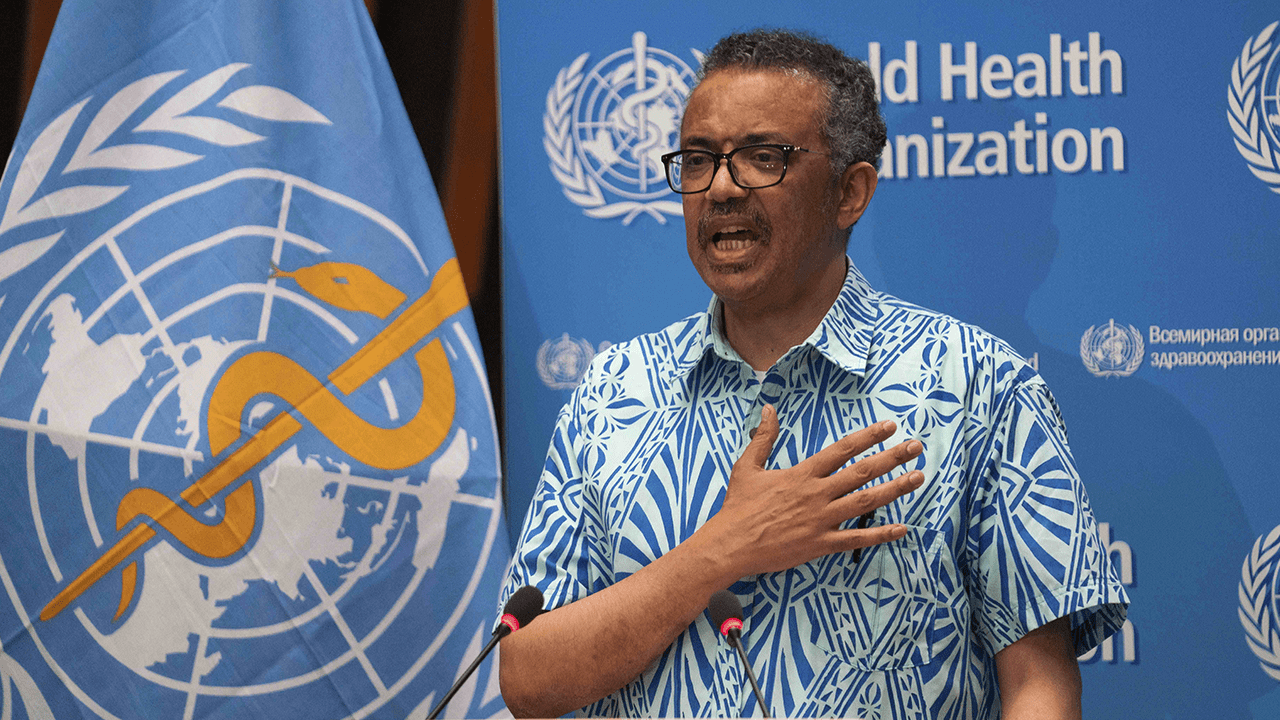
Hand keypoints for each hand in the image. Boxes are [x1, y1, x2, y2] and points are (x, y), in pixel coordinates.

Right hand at [702, 404, 924, 576]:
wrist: (730, 544)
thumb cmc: (738, 506)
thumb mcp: (747, 466)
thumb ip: (763, 438)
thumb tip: (768, 409)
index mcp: (802, 474)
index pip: (842, 449)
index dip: (868, 436)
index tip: (890, 426)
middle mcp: (817, 493)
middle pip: (863, 471)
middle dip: (893, 458)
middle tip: (917, 447)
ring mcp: (822, 519)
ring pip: (866, 501)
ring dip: (895, 489)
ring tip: (918, 478)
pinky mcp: (821, 544)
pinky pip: (857, 539)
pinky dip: (880, 534)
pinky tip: (902, 528)